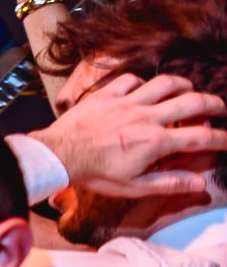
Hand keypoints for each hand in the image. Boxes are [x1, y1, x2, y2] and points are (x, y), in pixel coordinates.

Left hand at [29, 71, 226, 197]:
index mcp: (156, 142)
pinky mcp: (106, 94)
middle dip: (213, 103)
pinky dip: (143, 82)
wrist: (57, 155)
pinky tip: (144, 90)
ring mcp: (126, 102)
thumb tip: (200, 184)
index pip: (201, 137)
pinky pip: (131, 79)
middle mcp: (146, 117)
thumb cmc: (94, 174)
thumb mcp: (133, 186)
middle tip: (219, 108)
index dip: (222, 138)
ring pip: (165, 83)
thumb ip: (169, 184)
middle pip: (192, 101)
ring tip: (188, 91)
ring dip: (182, 85)